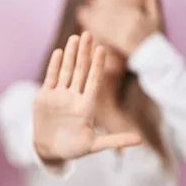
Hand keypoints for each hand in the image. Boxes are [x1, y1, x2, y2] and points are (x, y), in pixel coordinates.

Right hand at [33, 32, 142, 160]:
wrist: (50, 151)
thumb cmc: (74, 149)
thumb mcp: (95, 145)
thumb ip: (116, 140)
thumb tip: (140, 141)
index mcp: (87, 105)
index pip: (94, 81)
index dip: (98, 66)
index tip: (103, 49)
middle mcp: (74, 97)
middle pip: (80, 71)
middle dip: (84, 53)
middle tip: (89, 34)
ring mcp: (60, 95)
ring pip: (66, 71)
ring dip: (70, 55)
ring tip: (75, 38)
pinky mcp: (45, 97)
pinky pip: (51, 78)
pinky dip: (54, 66)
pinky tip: (59, 52)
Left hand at [76, 0, 159, 55]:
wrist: (155, 55)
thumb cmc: (154, 37)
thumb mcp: (155, 18)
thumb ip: (152, 1)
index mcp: (136, 16)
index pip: (116, 7)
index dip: (102, 4)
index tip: (90, 1)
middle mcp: (130, 23)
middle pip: (108, 14)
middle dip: (94, 10)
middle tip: (82, 6)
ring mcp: (126, 33)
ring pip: (106, 23)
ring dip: (92, 18)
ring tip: (80, 14)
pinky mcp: (122, 43)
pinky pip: (106, 35)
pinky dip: (96, 30)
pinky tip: (86, 28)